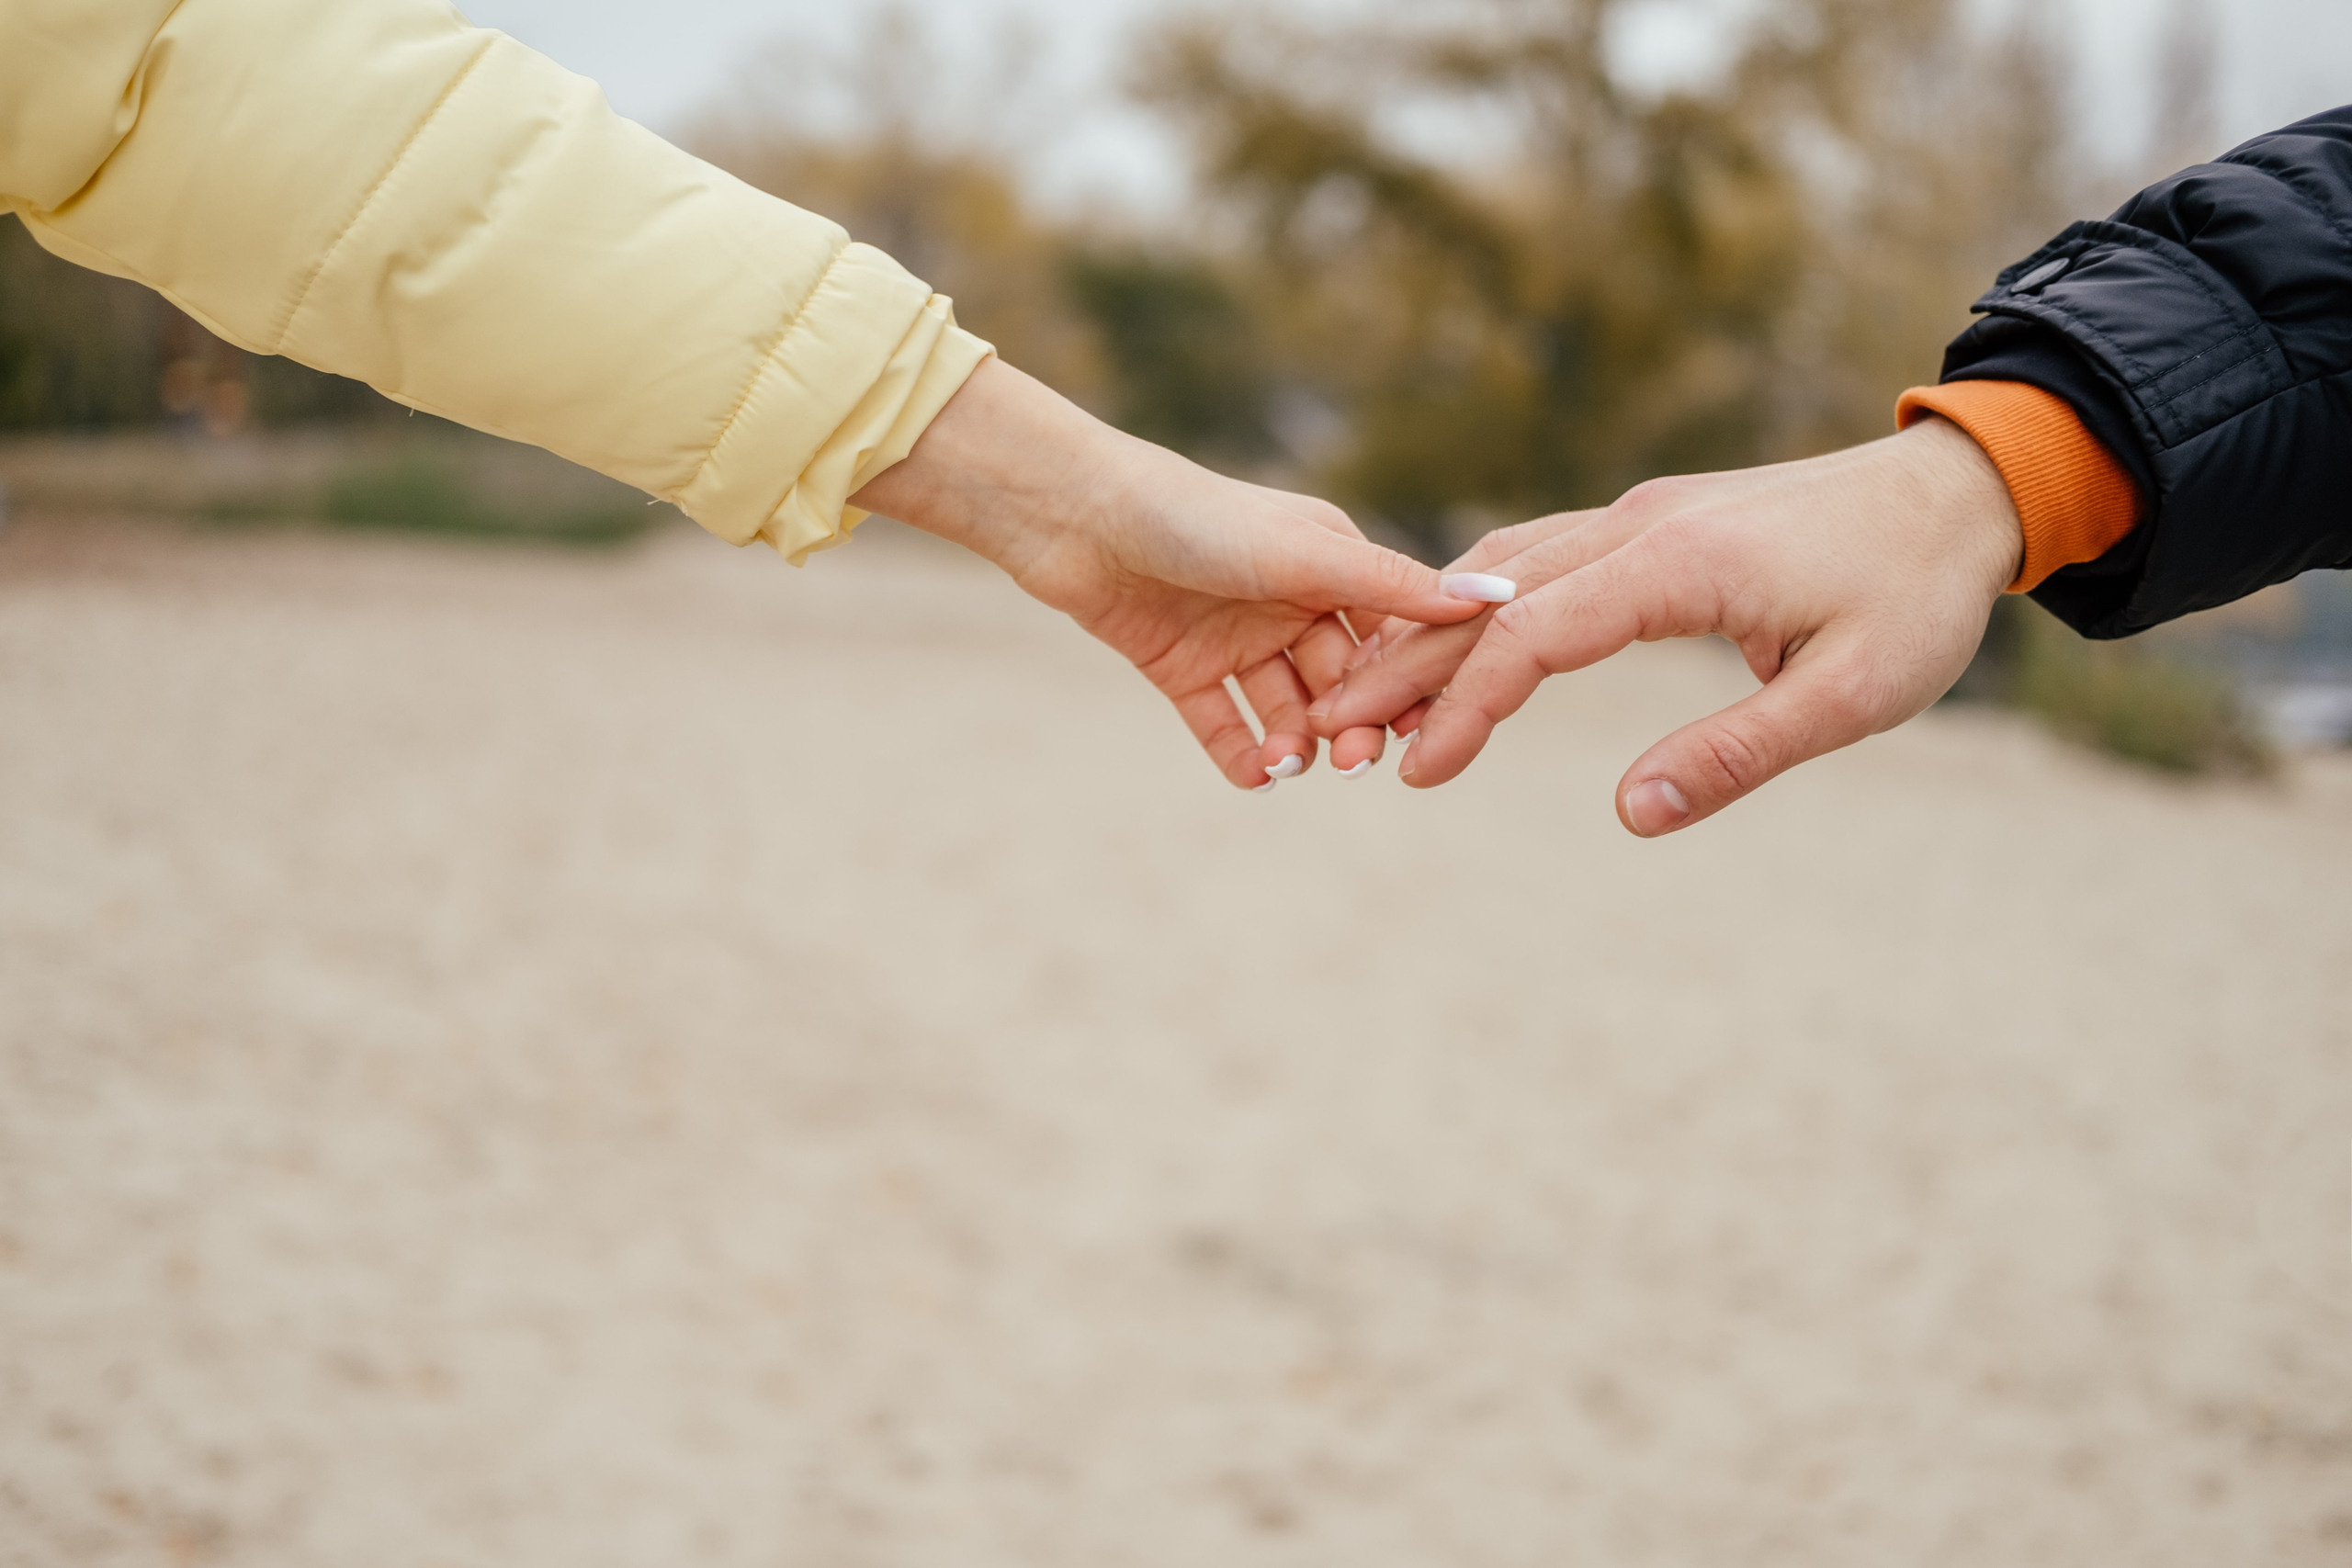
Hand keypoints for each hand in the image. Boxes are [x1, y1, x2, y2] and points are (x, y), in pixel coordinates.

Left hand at [853, 358, 1488, 788]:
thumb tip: (1493, 598)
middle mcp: (1287, 601)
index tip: (1415, 723)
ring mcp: (1234, 637)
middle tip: (1349, 759)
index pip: (1388, 634)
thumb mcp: (1303, 552)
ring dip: (1295, 740)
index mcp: (1329, 564)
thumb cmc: (1196, 515)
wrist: (1077, 516)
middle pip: (1337, 679)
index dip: (1404, 680)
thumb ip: (1391, 585)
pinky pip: (1223, 723)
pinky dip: (1240, 753)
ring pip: (1284, 708)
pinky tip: (1255, 776)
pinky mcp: (1180, 666)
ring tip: (1291, 762)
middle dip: (1348, 721)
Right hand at [1309, 418, 2024, 832]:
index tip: (1416, 771)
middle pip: (1489, 594)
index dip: (1468, 706)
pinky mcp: (1651, 522)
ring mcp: (1640, 515)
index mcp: (1680, 563)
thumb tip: (1630, 817)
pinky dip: (1478, 604)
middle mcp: (1640, 524)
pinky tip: (1449, 641)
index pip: (1535, 634)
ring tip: (1368, 695)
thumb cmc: (1914, 597)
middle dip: (1406, 664)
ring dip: (1433, 632)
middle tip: (1331, 731)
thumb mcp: (1852, 694)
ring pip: (1503, 568)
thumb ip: (1738, 755)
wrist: (1957, 491)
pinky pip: (1536, 557)